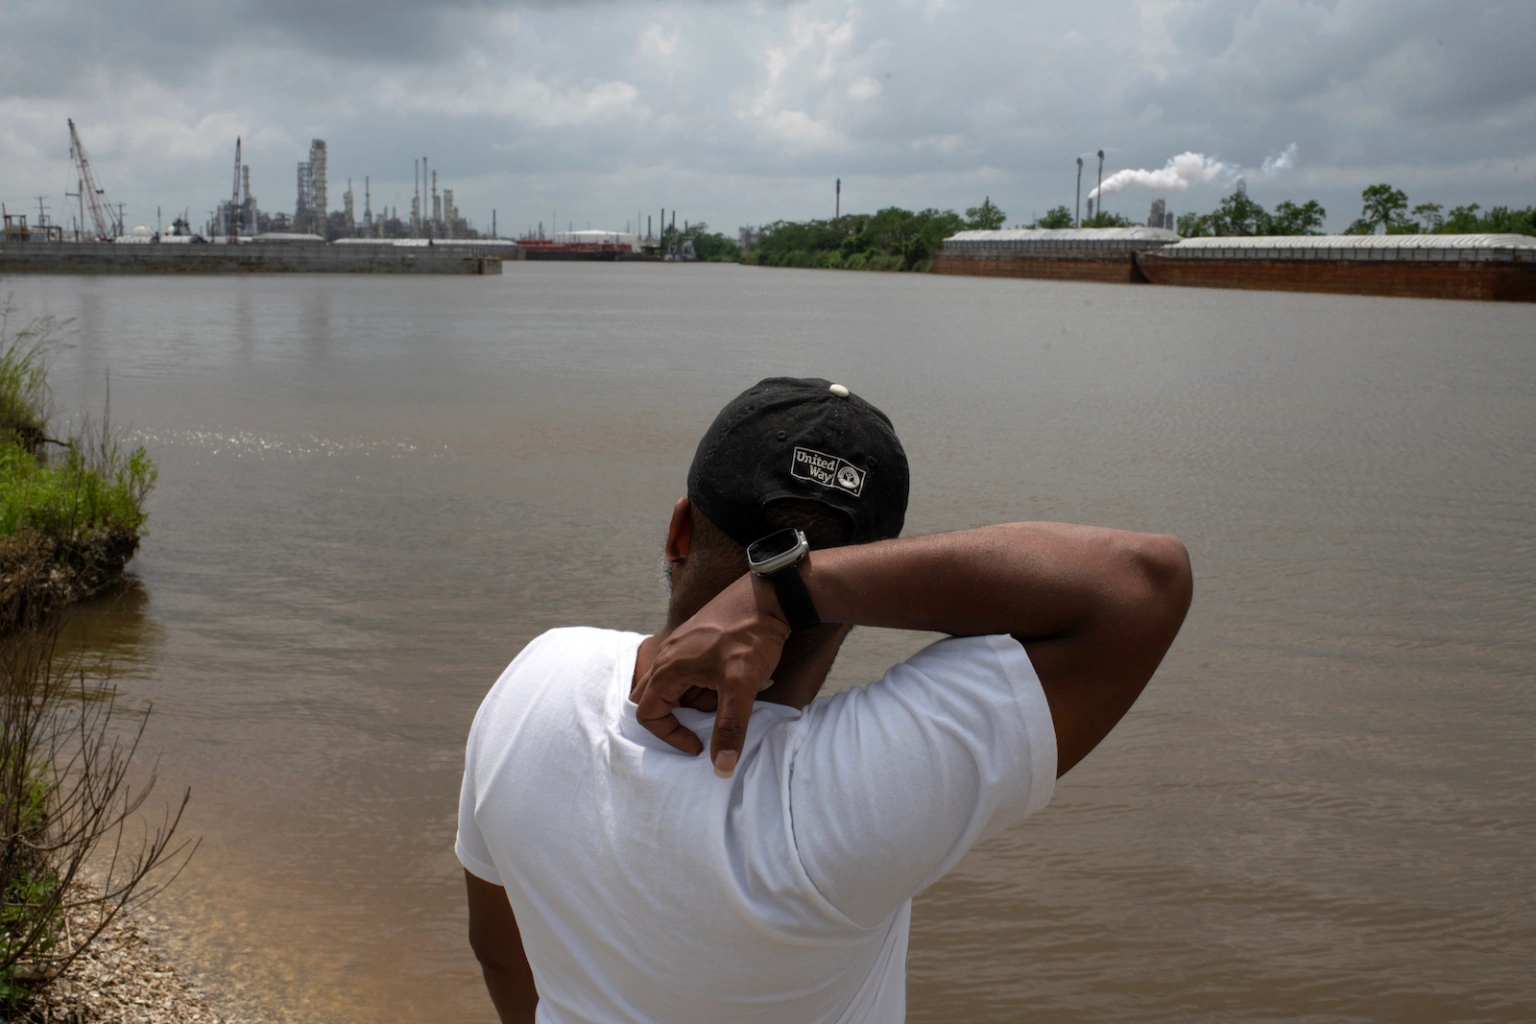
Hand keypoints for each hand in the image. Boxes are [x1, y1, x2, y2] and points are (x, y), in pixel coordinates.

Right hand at [631, 574, 789, 776]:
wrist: (770, 596)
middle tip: (708, 720)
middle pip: (655, 699)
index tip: (699, 744)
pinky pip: (689, 671)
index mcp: (668, 667)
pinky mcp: (697, 639)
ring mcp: (682, 645)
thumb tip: (721, 768)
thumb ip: (730, 727)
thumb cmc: (751, 636)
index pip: (648, 714)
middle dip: (679, 717)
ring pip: (676, 686)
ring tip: (729, 695)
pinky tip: (733, 680)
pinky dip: (705, 685)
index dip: (670, 736)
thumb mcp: (741, 686)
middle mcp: (667, 654)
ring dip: (697, 700)